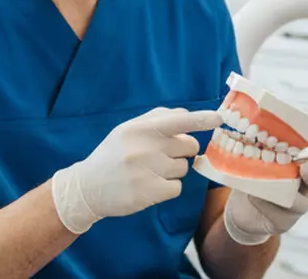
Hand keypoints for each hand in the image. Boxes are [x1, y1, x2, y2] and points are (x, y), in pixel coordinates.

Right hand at [52, 107, 223, 233]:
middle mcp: (144, 148)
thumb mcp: (128, 130)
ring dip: (172, 171)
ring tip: (149, 171)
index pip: (178, 121)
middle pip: (189, 146)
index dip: (201, 118)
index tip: (220, 118)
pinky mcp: (148, 193)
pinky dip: (167, 188)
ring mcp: (146, 171)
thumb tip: (187, 115)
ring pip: (184, 169)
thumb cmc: (113, 155)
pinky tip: (149, 186)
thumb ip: (157, 119)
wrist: (87, 187)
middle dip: (183, 151)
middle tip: (163, 155)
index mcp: (139, 129)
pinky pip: (176, 188)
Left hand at [223, 148, 307, 245]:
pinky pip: (280, 216)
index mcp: (303, 167)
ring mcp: (297, 207)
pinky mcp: (284, 223)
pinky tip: (254, 196)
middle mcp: (305, 188)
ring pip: (301, 203)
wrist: (244, 210)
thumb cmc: (254, 176)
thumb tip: (244, 115)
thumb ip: (259, 142)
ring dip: (290, 193)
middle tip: (306, 167)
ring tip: (277, 184)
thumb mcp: (256, 156)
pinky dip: (266, 204)